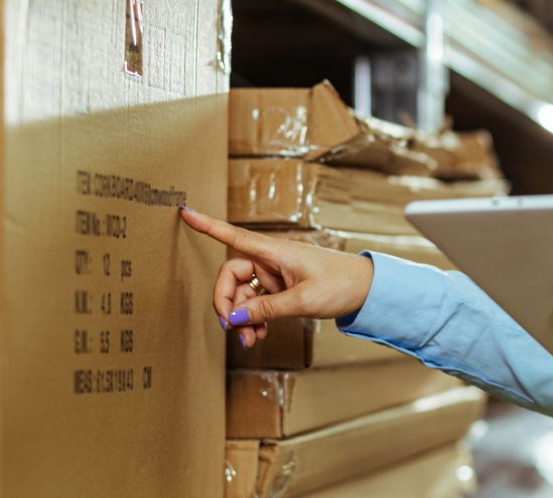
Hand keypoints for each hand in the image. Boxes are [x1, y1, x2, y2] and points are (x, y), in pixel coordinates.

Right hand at [179, 207, 374, 348]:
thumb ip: (266, 310)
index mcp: (275, 252)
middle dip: (227, 304)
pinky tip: (258, 334)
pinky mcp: (281, 288)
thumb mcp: (302, 300)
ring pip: (242, 295)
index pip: (233, 236)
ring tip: (251, 339)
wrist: (366, 289)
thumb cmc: (340, 284)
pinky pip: (256, 303)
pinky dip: (253, 319)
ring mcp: (275, 274)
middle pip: (231, 276)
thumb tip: (233, 318)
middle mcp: (271, 260)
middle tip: (233, 329)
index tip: (185, 213)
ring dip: (242, 318)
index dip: (208, 226)